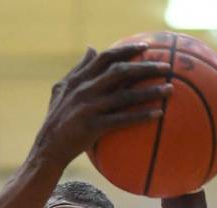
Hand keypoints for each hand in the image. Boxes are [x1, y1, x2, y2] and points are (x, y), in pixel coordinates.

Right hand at [37, 44, 172, 166]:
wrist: (46, 151)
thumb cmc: (54, 122)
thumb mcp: (60, 91)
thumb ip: (77, 70)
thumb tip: (91, 48)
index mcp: (78, 80)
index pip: (105, 58)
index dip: (126, 50)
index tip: (145, 46)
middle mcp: (84, 91)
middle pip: (120, 72)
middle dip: (145, 67)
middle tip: (166, 66)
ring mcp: (89, 109)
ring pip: (126, 96)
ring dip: (150, 91)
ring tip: (170, 89)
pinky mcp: (93, 127)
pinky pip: (123, 120)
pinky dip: (141, 116)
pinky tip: (158, 114)